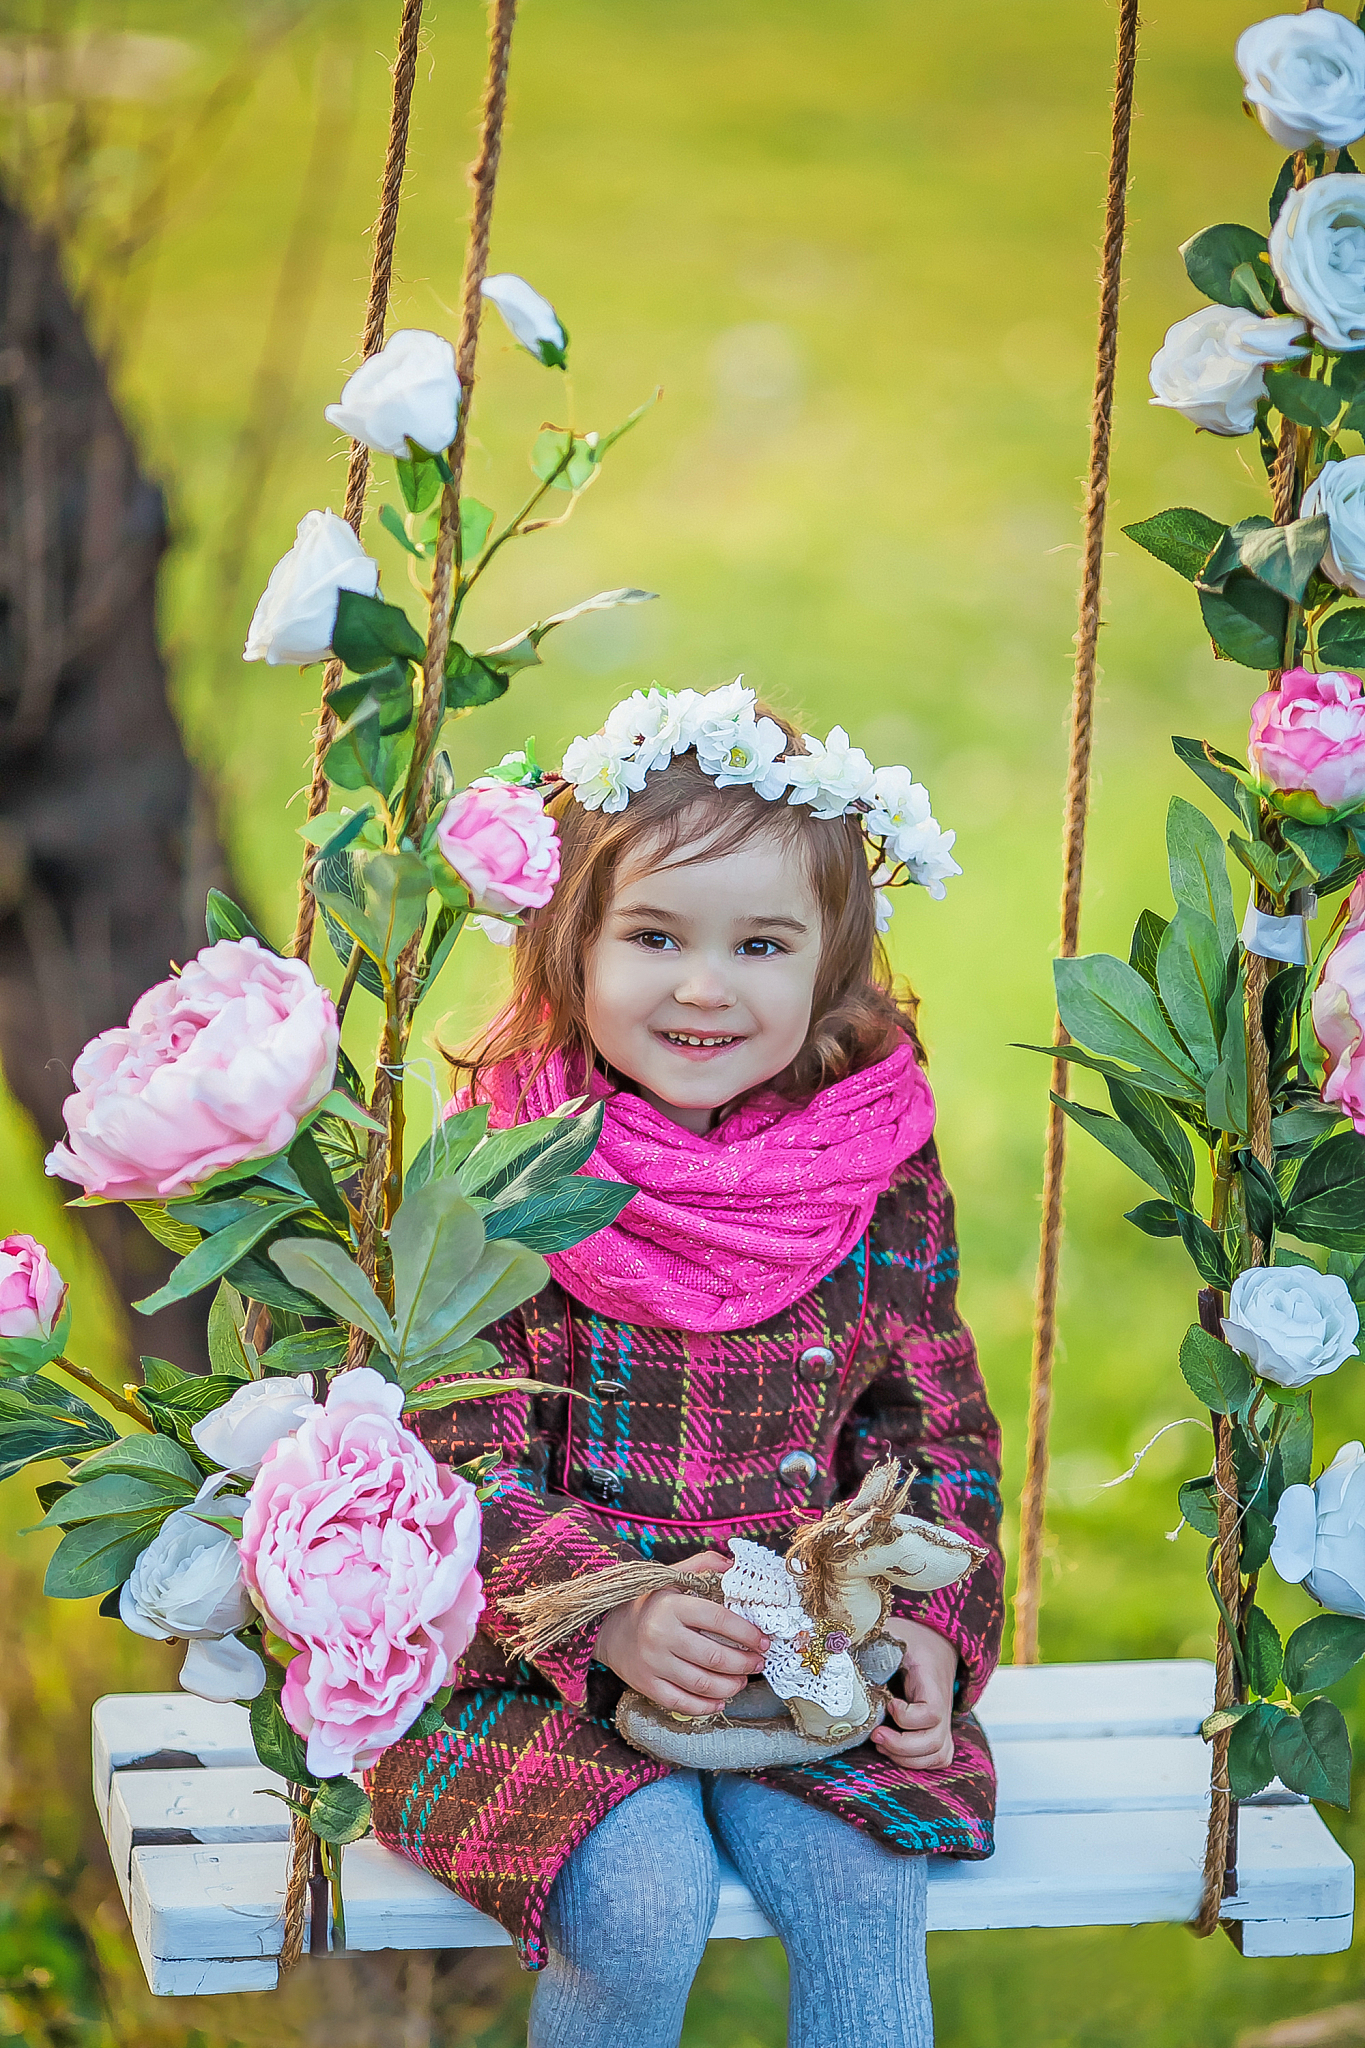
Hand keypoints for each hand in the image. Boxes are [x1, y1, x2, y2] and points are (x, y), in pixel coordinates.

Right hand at [593, 1549, 769, 1716]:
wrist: (607, 1627)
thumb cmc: (648, 1602)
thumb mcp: (672, 1576)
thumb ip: (704, 1565)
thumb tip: (734, 1566)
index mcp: (672, 1605)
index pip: (719, 1620)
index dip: (747, 1633)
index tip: (763, 1641)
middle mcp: (662, 1635)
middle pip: (714, 1657)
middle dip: (745, 1663)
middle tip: (758, 1663)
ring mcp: (653, 1663)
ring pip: (702, 1684)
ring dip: (730, 1686)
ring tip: (742, 1680)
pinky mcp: (646, 1685)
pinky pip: (682, 1703)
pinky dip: (706, 1706)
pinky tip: (720, 1700)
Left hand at [872, 1617, 957, 1770]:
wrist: (936, 1642)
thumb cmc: (909, 1638)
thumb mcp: (891, 1631)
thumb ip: (868, 1638)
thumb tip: (836, 1644)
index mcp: (930, 1678)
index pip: (932, 1711)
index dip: (908, 1716)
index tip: (889, 1702)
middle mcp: (944, 1703)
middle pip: (935, 1740)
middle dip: (902, 1746)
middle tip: (876, 1735)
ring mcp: (945, 1720)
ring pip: (938, 1754)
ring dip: (906, 1757)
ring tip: (880, 1743)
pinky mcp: (940, 1730)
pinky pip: (939, 1757)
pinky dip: (918, 1762)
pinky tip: (893, 1751)